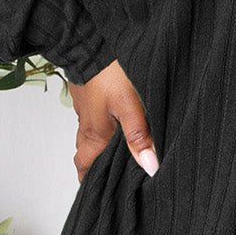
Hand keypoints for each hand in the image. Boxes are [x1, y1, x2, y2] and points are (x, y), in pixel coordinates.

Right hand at [66, 59, 158, 181]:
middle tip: (111, 176)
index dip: (91, 182)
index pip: (85, 168)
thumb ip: (138, 136)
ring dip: (99, 147)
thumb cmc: (108, 73)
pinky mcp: (88, 96)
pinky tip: (116, 122)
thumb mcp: (129, 106)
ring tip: (118, 153)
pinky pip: (91, 119)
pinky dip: (101, 127)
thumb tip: (150, 167)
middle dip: (95, 168)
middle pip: (85, 155)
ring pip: (88, 136)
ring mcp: (85, 110)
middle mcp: (86, 125)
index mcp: (95, 134)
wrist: (89, 41)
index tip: (101, 193)